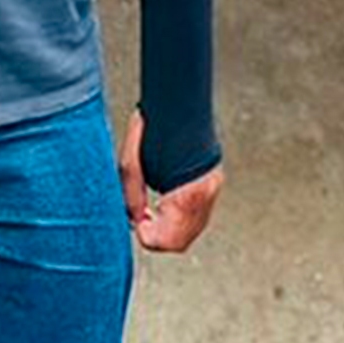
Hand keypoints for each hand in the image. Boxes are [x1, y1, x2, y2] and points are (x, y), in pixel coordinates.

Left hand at [121, 110, 224, 254]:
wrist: (178, 100)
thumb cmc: (153, 126)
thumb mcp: (131, 162)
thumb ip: (130, 195)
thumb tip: (130, 220)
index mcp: (189, 192)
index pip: (168, 239)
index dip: (147, 236)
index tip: (136, 220)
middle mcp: (206, 194)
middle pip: (180, 242)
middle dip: (157, 237)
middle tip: (142, 217)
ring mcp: (212, 190)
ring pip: (189, 234)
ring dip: (168, 230)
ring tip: (152, 211)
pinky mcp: (212, 185)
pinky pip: (195, 219)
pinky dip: (178, 220)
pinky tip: (165, 204)